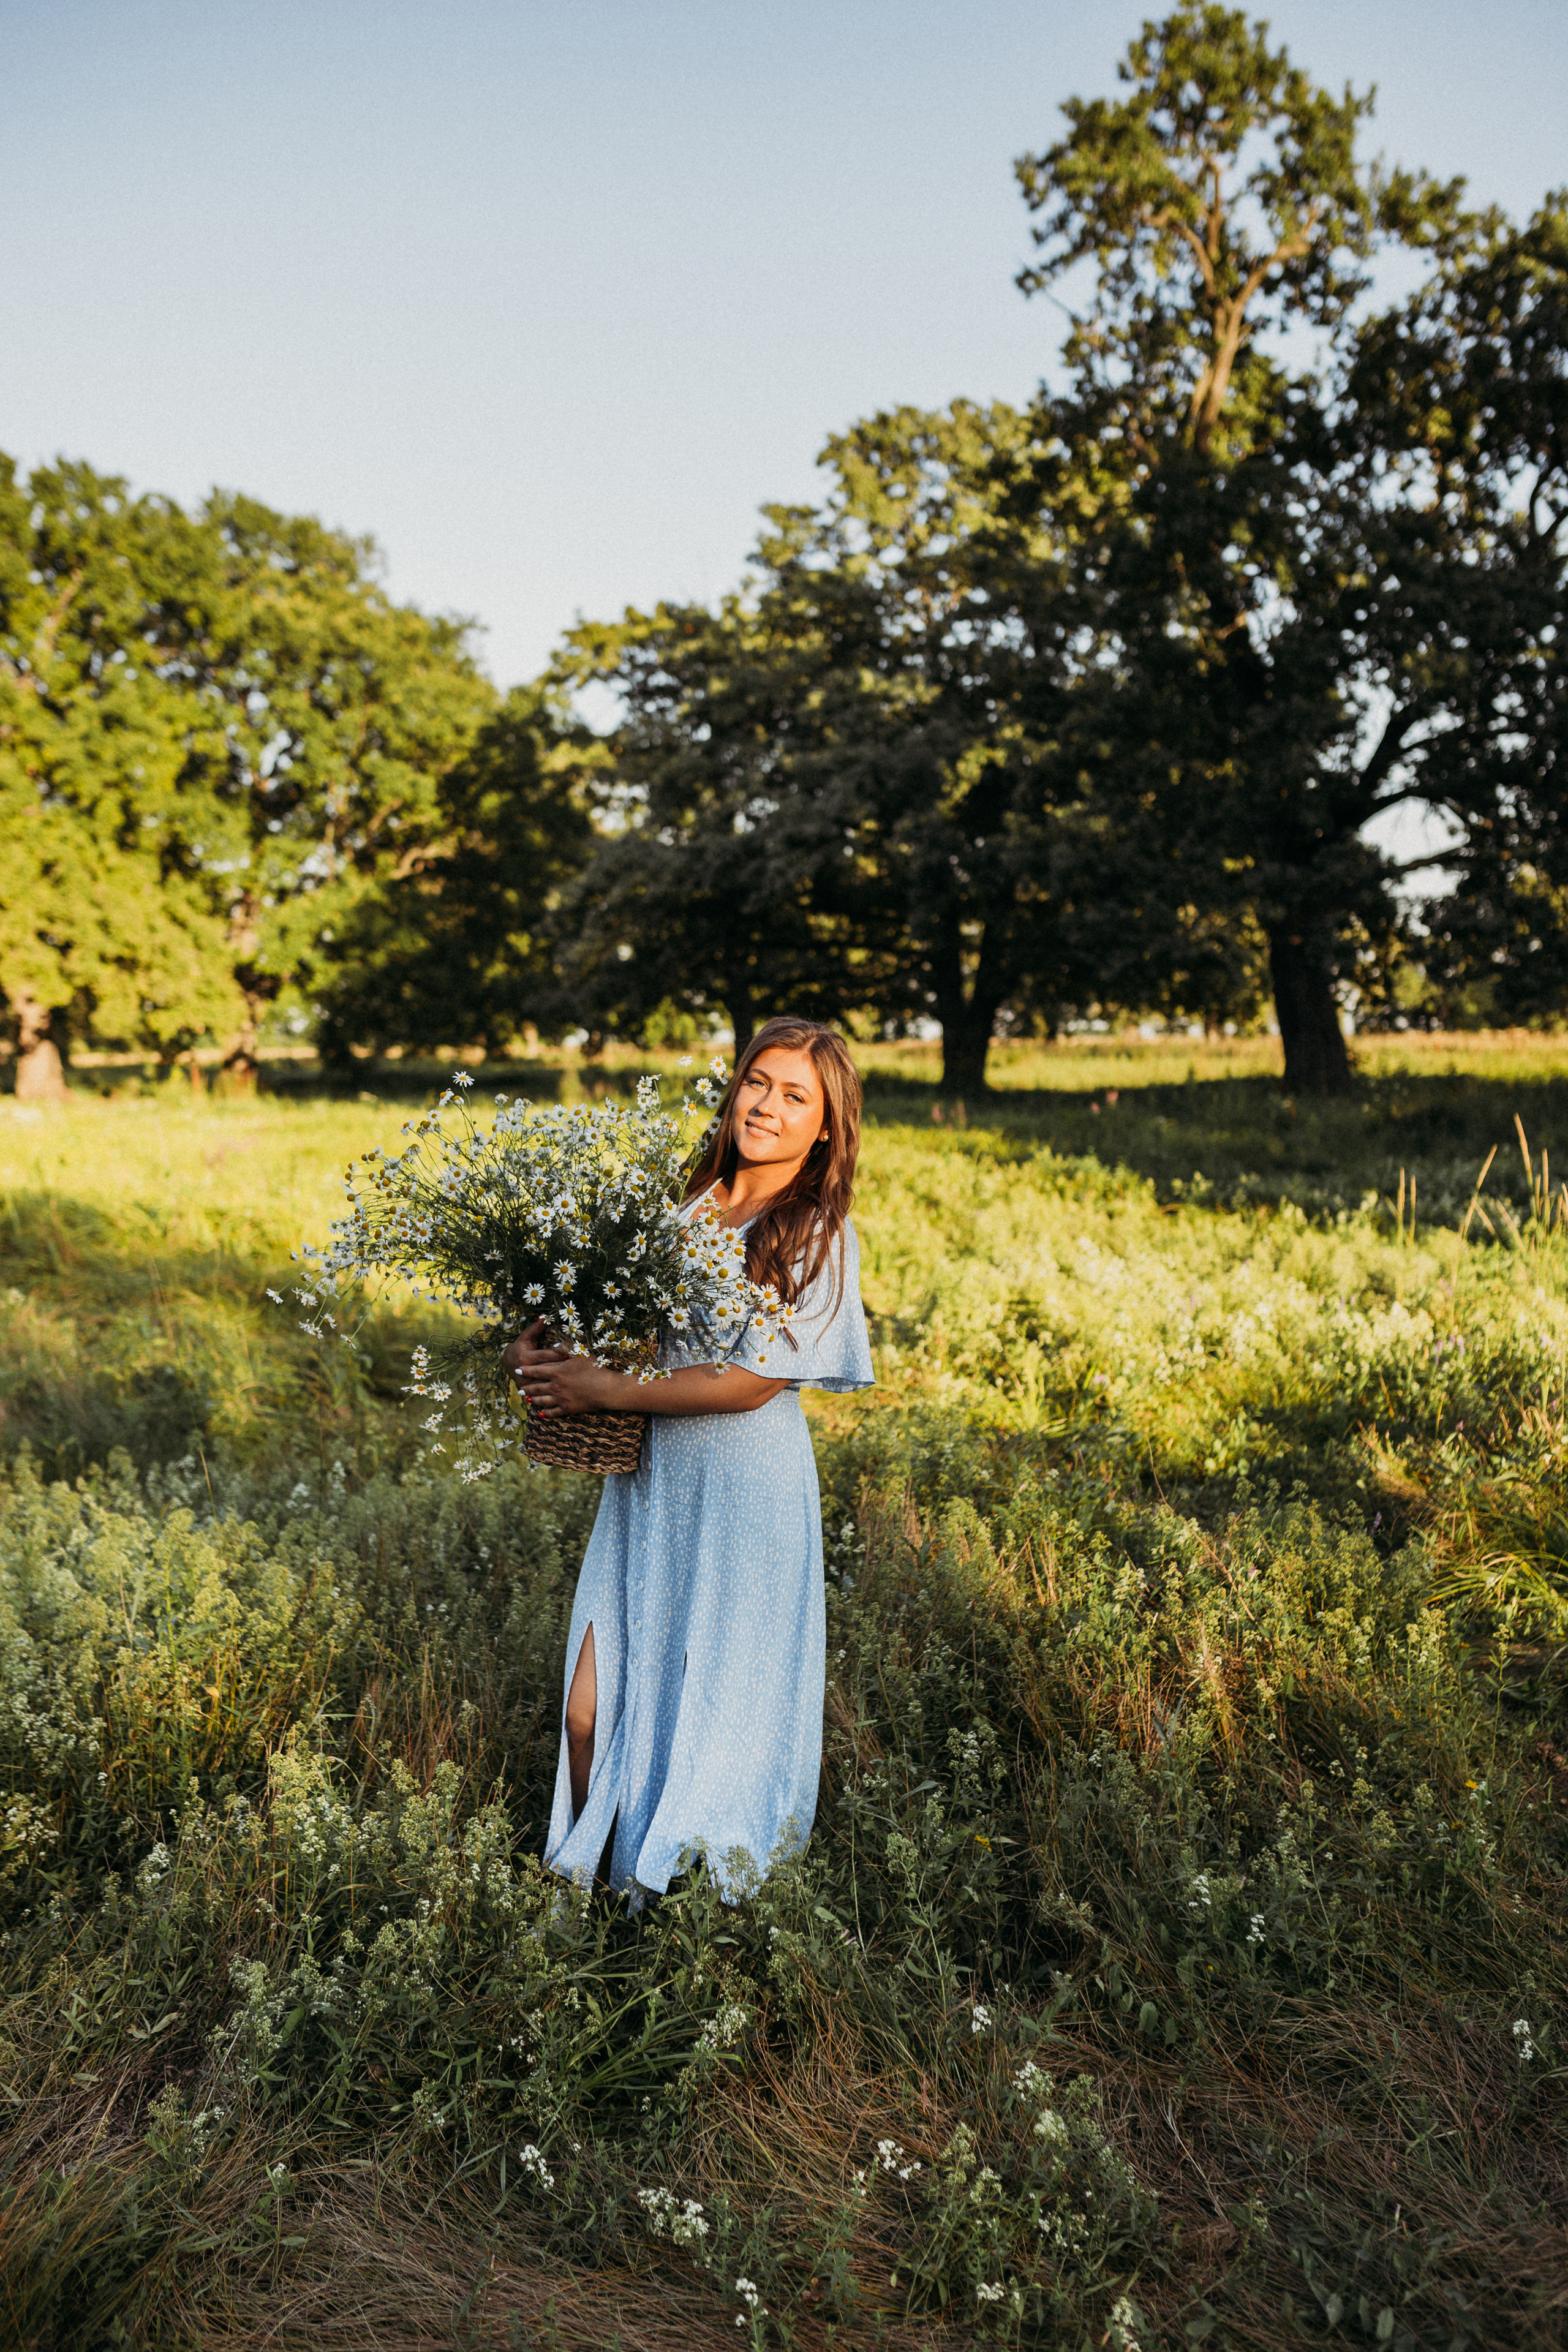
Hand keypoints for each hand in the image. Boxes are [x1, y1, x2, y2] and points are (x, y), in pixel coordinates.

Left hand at [502, 1318, 622, 1418]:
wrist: (605, 1388)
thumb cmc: (594, 1368)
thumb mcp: (580, 1352)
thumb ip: (565, 1346)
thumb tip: (553, 1344)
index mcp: (557, 1372)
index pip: (536, 1371)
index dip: (526, 1370)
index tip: (518, 1370)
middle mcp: (555, 1386)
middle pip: (536, 1387)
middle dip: (527, 1387)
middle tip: (519, 1389)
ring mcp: (560, 1399)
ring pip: (542, 1400)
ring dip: (533, 1399)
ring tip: (527, 1399)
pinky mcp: (568, 1409)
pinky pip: (553, 1412)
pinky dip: (545, 1413)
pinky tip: (541, 1413)